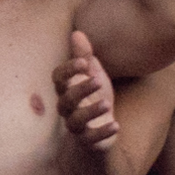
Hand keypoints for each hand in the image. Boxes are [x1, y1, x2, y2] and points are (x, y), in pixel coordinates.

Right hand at [57, 32, 118, 152]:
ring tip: (107, 104)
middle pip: (65, 100)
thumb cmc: (94, 98)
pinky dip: (102, 133)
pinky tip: (116, 125)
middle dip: (79, 89)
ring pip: (75, 121)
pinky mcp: (87, 141)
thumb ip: (84, 56)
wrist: (102, 130)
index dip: (68, 70)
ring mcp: (76, 126)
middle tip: (97, 80)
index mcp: (67, 90)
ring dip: (90, 111)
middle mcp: (68, 108)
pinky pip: (90, 139)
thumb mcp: (93, 76)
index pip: (58, 79)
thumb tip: (77, 32)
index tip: (84, 62)